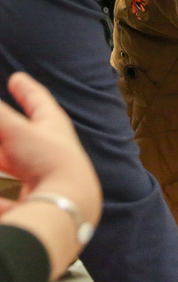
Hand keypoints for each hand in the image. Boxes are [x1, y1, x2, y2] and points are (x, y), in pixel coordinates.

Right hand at [0, 73, 100, 225]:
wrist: (66, 203)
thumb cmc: (48, 160)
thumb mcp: (16, 131)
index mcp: (52, 124)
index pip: (38, 99)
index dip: (26, 88)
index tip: (17, 79)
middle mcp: (51, 146)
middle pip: (25, 130)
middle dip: (6, 125)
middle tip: (1, 118)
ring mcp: (43, 171)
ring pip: (14, 159)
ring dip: (2, 152)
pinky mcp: (35, 194)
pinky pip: (12, 190)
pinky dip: (1, 197)